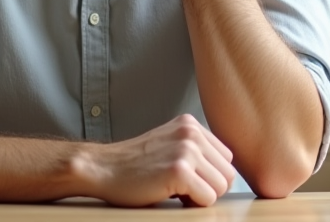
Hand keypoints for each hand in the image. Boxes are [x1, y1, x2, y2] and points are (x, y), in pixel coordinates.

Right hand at [76, 114, 236, 206]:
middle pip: (228, 174)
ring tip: (175, 191)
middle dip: (209, 188)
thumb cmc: (134, 165)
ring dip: (201, 196)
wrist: (102, 168)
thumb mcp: (169, 144)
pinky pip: (207, 199)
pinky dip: (192, 204)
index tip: (187, 179)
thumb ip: (196, 150)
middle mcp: (191, 133)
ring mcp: (186, 150)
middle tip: (181, 189)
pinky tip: (170, 195)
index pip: (226, 158)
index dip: (209, 176)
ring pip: (221, 187)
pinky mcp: (179, 170)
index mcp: (190, 124)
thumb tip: (226, 176)